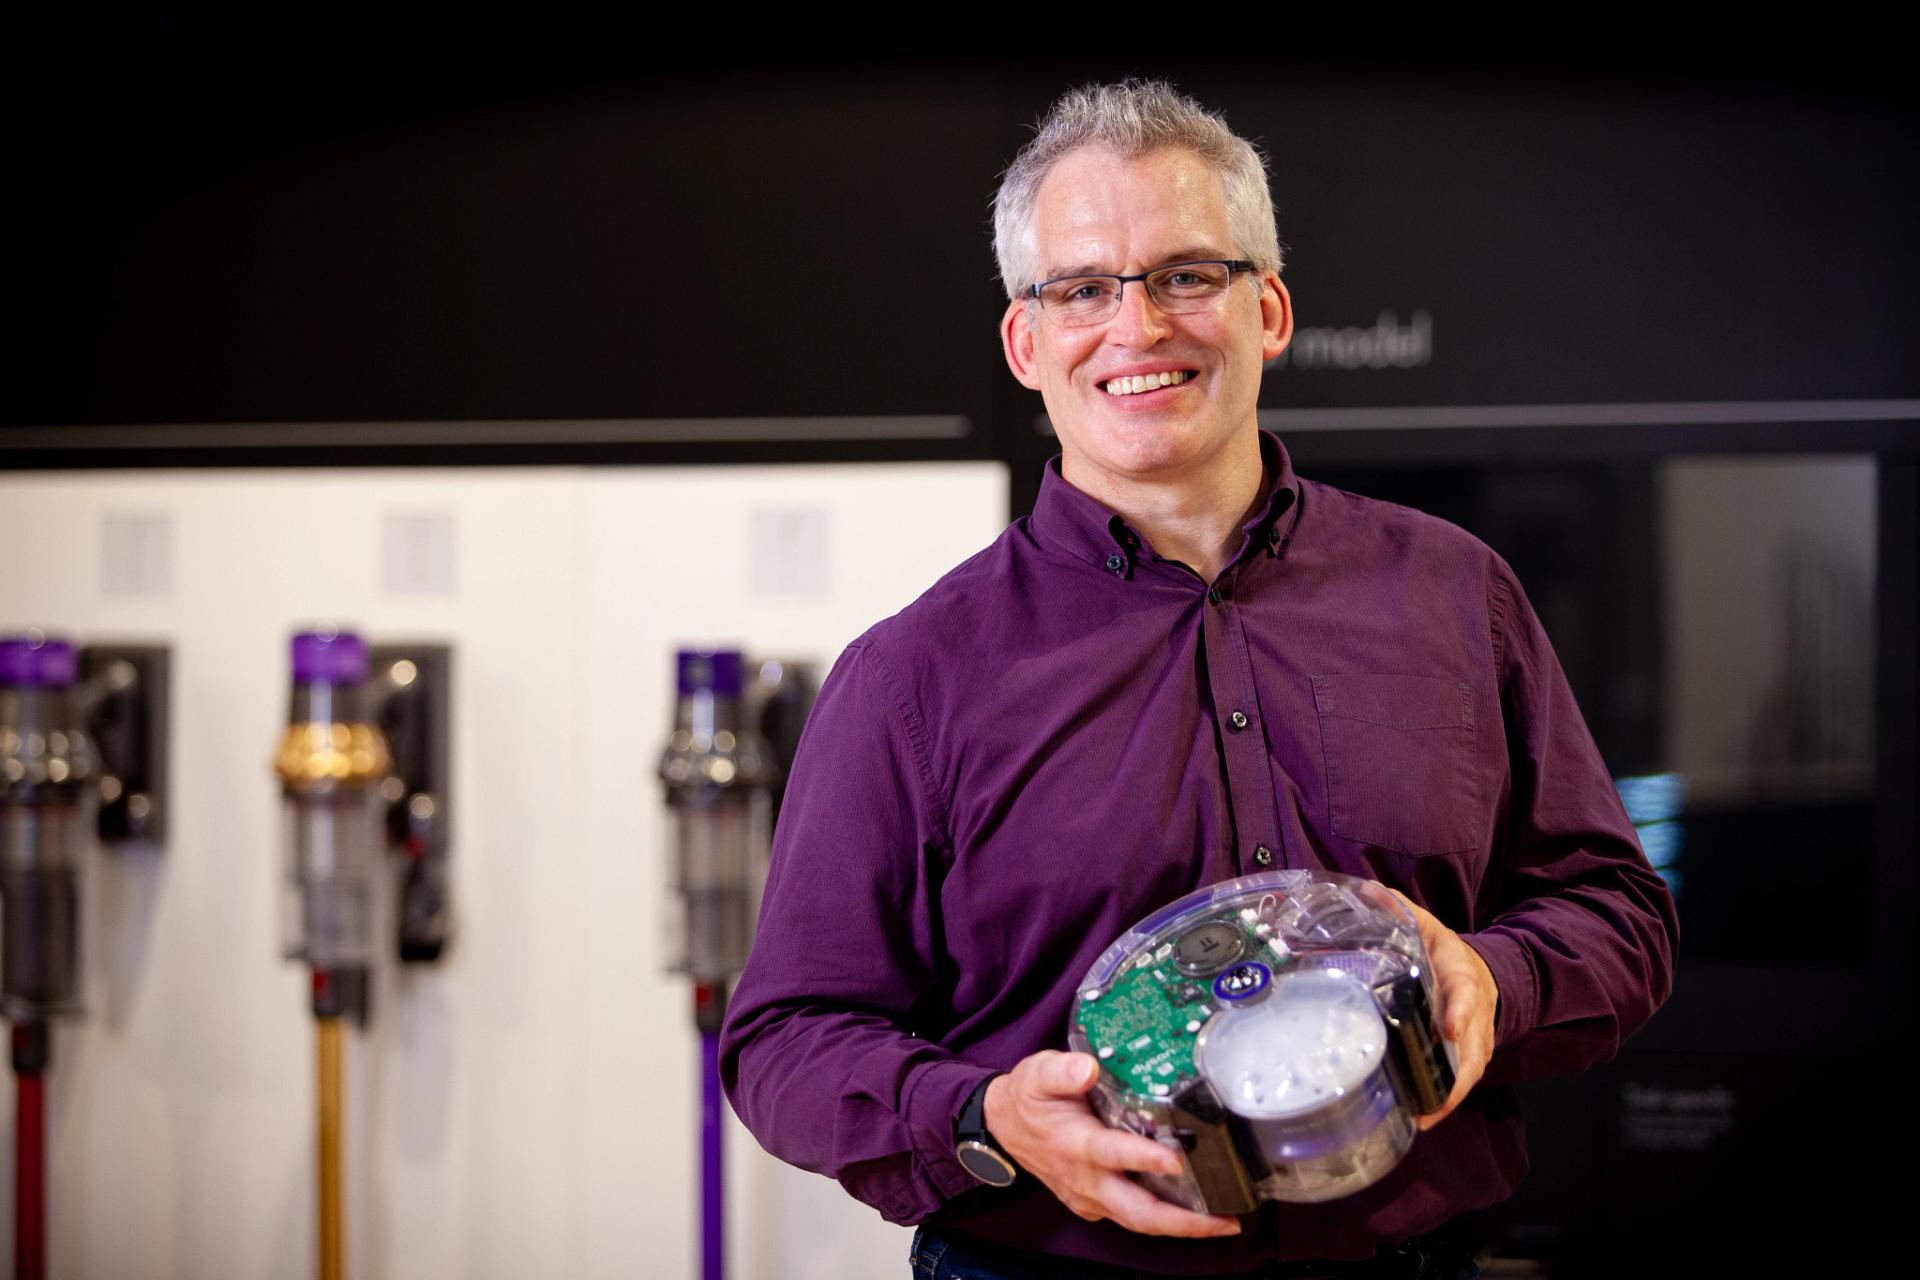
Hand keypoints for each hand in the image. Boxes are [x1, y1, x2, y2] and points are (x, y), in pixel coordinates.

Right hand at [983, 1050, 1240, 1237]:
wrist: (1002, 1127)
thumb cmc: (1028, 1098)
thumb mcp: (1038, 1073)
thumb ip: (1062, 1070)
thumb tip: (1088, 1066)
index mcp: (1076, 1144)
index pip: (1113, 1154)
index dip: (1145, 1158)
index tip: (1176, 1159)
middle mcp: (1087, 1179)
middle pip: (1139, 1212)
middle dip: (1184, 1222)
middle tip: (1225, 1220)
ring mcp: (1091, 1197)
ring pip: (1140, 1221)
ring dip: (1182, 1227)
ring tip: (1224, 1222)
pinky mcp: (1095, 1203)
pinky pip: (1132, 1217)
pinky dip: (1165, 1220)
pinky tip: (1195, 1211)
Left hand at [1385, 891, 1498, 1129]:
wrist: (1482, 972)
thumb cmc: (1444, 951)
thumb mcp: (1425, 925)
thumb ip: (1398, 910)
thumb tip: (1367, 891)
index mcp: (1461, 972)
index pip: (1466, 991)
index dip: (1460, 1010)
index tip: (1449, 1029)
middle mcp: (1475, 1012)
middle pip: (1472, 1046)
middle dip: (1453, 1074)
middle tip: (1427, 1099)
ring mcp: (1476, 1039)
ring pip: (1469, 1072)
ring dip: (1447, 1096)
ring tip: (1418, 1116)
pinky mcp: (1471, 1058)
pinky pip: (1461, 1083)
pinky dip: (1444, 1102)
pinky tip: (1419, 1118)